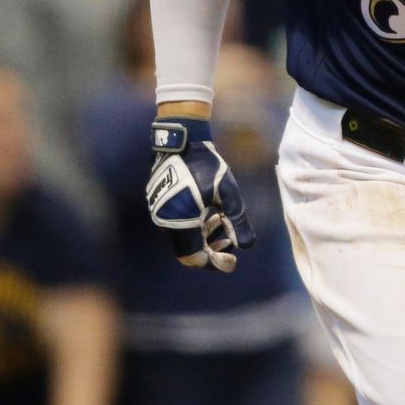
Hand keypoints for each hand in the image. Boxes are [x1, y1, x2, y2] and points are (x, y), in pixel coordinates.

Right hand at [146, 118, 255, 271]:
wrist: (181, 140)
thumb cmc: (206, 165)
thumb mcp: (227, 193)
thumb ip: (237, 220)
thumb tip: (246, 246)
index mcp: (179, 222)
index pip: (195, 257)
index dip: (214, 263)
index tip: (232, 262)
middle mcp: (165, 221)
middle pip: (187, 251)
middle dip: (209, 251)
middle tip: (229, 243)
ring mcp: (159, 211)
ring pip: (182, 237)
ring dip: (203, 237)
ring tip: (222, 223)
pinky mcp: (158, 202)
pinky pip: (176, 224)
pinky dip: (193, 226)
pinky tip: (209, 214)